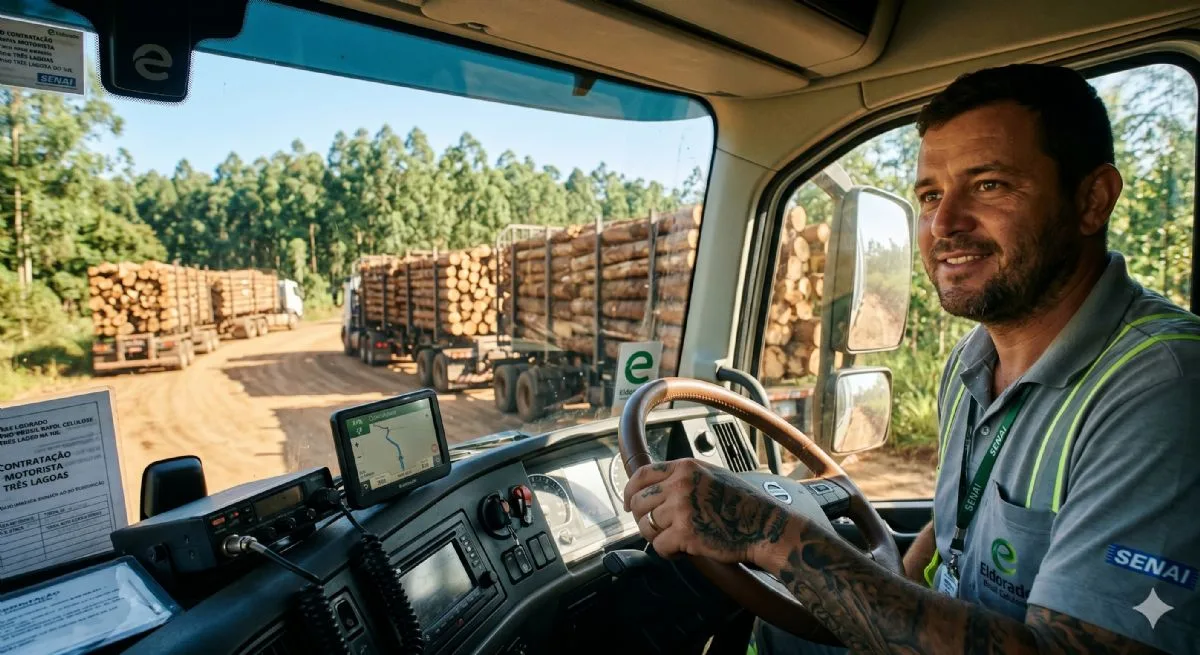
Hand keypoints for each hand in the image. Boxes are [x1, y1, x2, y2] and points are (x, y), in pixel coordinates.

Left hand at [622, 458, 792, 565]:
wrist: (764, 526)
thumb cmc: (743, 504)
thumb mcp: (711, 475)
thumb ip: (684, 477)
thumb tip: (656, 487)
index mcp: (685, 467)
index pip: (642, 474)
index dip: (629, 490)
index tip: (627, 502)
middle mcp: (679, 484)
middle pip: (638, 501)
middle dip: (641, 518)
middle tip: (655, 527)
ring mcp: (681, 508)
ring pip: (646, 525)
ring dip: (656, 536)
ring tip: (674, 539)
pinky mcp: (685, 533)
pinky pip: (659, 546)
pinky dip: (668, 552)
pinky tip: (682, 550)